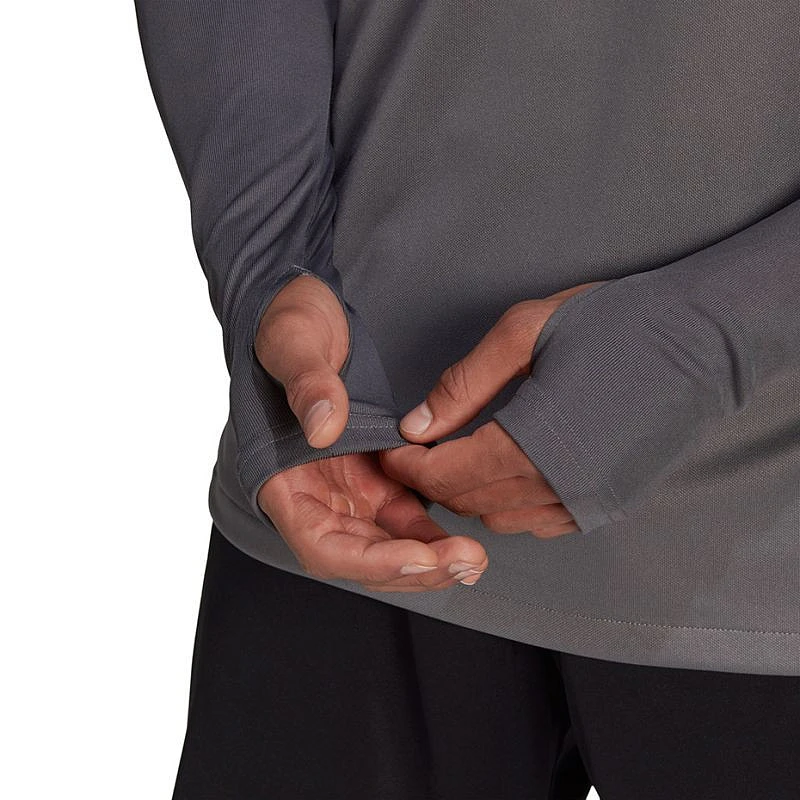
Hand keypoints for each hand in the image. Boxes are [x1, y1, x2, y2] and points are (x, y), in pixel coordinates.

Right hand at [254, 274, 487, 590]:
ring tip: (474, 559)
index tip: (417, 558)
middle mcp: (315, 494)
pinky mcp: (377, 477)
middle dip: (412, 569)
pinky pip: (405, 518)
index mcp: (282, 475)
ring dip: (429, 559)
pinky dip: (433, 535)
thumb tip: (323, 429)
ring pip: (388, 544)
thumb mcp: (293, 343)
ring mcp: (348, 489)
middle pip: (360, 555)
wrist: (308, 311)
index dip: (368, 560)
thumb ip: (307, 385)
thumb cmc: (289, 326)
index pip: (320, 543)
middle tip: (466, 562)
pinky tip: (467, 541)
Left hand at [379, 281, 607, 537]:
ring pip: (501, 518)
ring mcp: (587, 503)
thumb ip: (463, 385)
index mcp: (529, 447)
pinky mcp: (610, 504)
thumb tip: (416, 424)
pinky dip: (510, 503)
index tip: (389, 446)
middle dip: (432, 479)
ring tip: (457, 457)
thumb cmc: (615, 324)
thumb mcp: (524, 333)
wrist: (705, 338)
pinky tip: (506, 471)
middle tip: (417, 448)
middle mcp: (557, 489)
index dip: (407, 464)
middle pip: (467, 502)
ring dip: (469, 493)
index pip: (443, 475)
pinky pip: (541, 522)